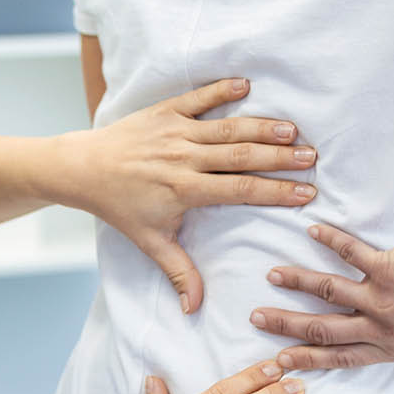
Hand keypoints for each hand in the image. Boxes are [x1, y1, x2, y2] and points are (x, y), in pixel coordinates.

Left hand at [60, 78, 317, 314]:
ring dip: (262, 126)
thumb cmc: (119, 206)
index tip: (306, 193)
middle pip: (241, 156)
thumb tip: (195, 309)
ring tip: (294, 129)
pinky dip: (221, 90)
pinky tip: (248, 84)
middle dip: (279, 157)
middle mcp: (184, 158)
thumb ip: (178, 273)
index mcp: (185, 190)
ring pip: (227, 128)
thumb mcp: (150, 242)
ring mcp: (175, 132)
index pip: (240, 191)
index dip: (276, 192)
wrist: (81, 168)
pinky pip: (198, 98)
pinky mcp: (165, 112)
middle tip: (311, 157)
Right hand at [249, 224, 393, 369]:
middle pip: (323, 330)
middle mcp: (382, 329)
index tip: (282, 360)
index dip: (308, 359)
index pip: (341, 358)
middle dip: (286, 327)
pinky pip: (351, 253)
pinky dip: (331, 240)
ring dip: (297, 282)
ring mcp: (381, 299)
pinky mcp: (386, 269)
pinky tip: (313, 230)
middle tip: (258, 320)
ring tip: (272, 276)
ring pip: (327, 292)